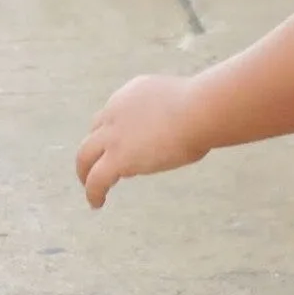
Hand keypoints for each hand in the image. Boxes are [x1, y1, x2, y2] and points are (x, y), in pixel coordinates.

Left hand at [76, 74, 208, 209]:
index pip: (114, 113)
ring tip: (92, 188)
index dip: (115, 131)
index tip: (122, 145)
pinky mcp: (117, 158)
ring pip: (86, 156)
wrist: (201, 111)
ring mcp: (114, 134)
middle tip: (96, 166)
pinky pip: (96, 180)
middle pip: (94, 133)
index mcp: (134, 92)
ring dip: (86, 172)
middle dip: (93, 150)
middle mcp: (117, 110)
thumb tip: (187, 132)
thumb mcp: (186, 104)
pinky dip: (94, 192)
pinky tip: (97, 203)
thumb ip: (175, 116)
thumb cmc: (207, 107)